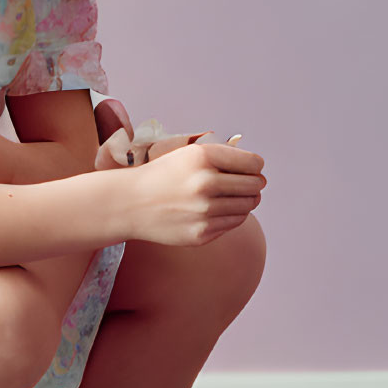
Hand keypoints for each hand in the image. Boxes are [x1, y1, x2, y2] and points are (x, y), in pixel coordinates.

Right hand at [120, 139, 265, 246]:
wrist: (130, 203)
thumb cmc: (163, 175)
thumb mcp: (188, 154)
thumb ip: (222, 156)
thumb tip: (258, 170)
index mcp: (204, 157)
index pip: (254, 163)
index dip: (254, 166)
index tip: (248, 169)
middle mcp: (206, 182)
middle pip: (255, 185)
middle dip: (253, 184)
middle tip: (244, 184)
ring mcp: (204, 211)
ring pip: (248, 206)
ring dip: (244, 201)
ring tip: (228, 197)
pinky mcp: (202, 233)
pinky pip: (234, 223)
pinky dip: (231, 215)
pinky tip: (215, 210)